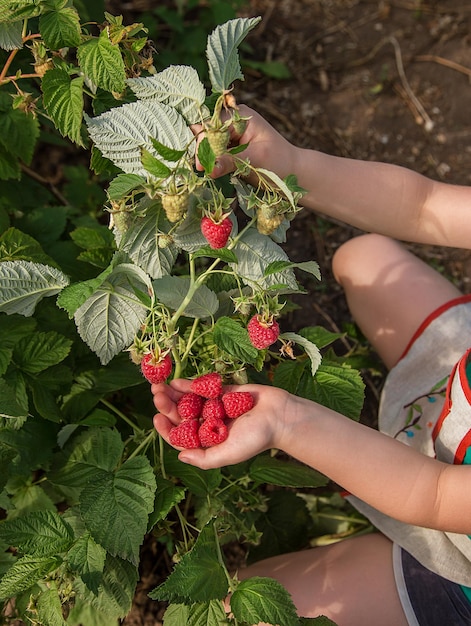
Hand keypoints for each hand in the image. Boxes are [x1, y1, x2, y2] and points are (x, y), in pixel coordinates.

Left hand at [151, 379, 290, 469]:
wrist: (279, 416)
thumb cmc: (256, 438)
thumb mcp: (228, 454)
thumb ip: (204, 458)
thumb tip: (180, 456)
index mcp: (207, 441)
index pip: (181, 436)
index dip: (166, 429)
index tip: (156, 419)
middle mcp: (208, 424)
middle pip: (181, 415)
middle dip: (166, 406)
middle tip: (155, 395)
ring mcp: (214, 407)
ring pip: (188, 400)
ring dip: (173, 394)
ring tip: (159, 386)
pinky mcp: (222, 392)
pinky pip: (202, 388)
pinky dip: (189, 385)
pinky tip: (175, 382)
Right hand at [192, 105, 297, 180]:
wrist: (292, 173)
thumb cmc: (279, 162)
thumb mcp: (256, 160)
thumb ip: (231, 161)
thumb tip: (209, 168)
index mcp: (240, 116)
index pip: (213, 126)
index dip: (204, 144)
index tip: (201, 165)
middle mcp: (232, 122)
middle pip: (207, 133)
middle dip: (203, 151)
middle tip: (201, 170)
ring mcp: (230, 136)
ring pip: (207, 144)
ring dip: (205, 157)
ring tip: (204, 171)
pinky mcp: (229, 150)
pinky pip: (213, 154)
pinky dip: (210, 162)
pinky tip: (209, 171)